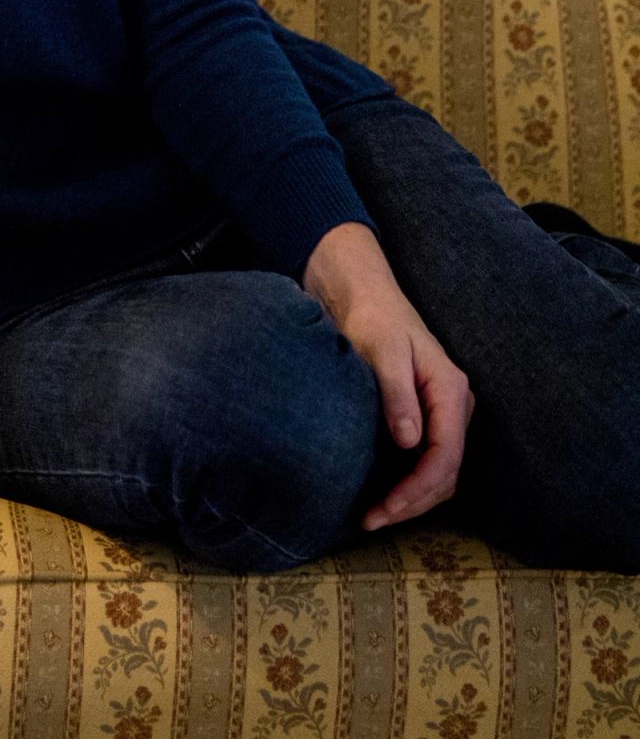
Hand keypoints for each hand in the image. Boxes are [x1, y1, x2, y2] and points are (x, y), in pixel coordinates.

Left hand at [302, 223, 476, 531]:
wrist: (359, 291)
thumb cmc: (371, 315)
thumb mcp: (382, 350)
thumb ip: (397, 393)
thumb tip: (411, 442)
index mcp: (450, 390)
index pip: (445, 454)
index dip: (418, 489)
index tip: (385, 509)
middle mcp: (451, 404)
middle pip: (445, 470)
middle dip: (413, 501)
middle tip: (372, 520)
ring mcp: (438, 410)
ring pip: (437, 469)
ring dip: (410, 497)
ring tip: (373, 515)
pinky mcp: (419, 412)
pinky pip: (422, 457)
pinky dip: (405, 480)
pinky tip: (379, 492)